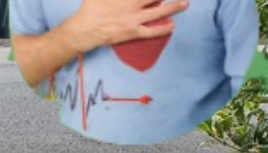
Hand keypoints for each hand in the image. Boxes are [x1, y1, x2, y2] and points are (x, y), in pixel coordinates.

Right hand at [64, 0, 187, 52]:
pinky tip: (172, 26)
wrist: (83, 30)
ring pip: (158, 13)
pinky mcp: (132, 33)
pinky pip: (151, 32)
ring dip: (173, 7)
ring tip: (184, 4)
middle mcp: (133, 6)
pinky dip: (162, 29)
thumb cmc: (89, 8)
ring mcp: (134, 20)